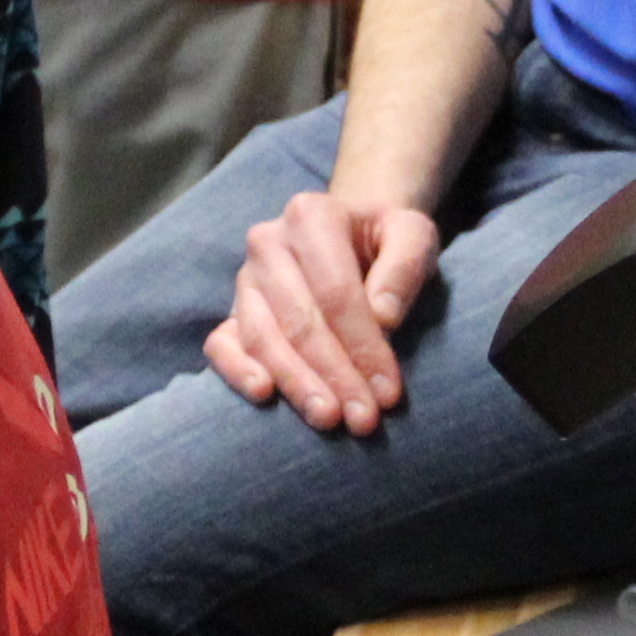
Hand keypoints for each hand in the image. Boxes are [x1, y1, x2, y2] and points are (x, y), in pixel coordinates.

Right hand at [203, 191, 442, 434]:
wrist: (353, 235)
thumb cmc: (385, 240)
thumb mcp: (413, 236)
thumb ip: (405, 267)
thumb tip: (384, 318)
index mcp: (310, 216)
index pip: (335, 291)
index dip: (363, 345)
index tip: (388, 391)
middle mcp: (268, 243)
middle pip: (299, 320)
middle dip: (334, 375)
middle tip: (363, 419)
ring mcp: (245, 279)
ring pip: (263, 337)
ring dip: (296, 383)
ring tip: (327, 419)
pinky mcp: (233, 311)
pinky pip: (221, 344)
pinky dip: (236, 370)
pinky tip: (263, 394)